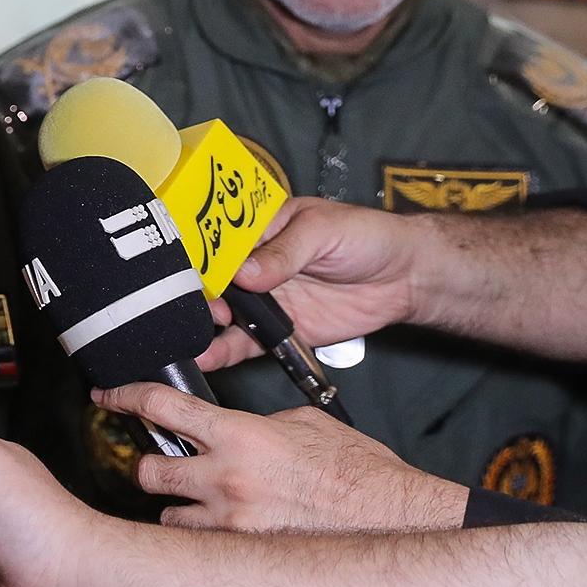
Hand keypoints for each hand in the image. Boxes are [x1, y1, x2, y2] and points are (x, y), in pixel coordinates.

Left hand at [96, 383, 466, 532]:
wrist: (391, 518)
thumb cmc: (358, 473)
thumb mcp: (303, 424)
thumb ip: (258, 422)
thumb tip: (236, 426)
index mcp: (239, 434)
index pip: (160, 405)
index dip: (124, 396)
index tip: (107, 396)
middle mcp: (226, 478)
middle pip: (148, 470)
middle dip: (149, 467)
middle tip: (160, 465)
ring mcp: (231, 522)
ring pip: (168, 518)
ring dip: (178, 510)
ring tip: (202, 506)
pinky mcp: (243, 554)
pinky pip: (202, 546)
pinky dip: (206, 539)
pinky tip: (227, 533)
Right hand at [200, 197, 420, 371]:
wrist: (405, 277)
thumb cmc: (366, 236)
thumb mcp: (323, 231)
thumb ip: (284, 252)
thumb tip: (245, 272)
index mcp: (259, 229)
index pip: (217, 239)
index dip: (196, 254)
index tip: (181, 269)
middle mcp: (255, 264)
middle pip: (214, 279)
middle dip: (196, 294)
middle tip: (189, 307)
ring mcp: (267, 299)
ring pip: (226, 314)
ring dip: (206, 325)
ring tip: (190, 336)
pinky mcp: (281, 330)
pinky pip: (248, 342)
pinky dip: (227, 352)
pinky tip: (208, 357)